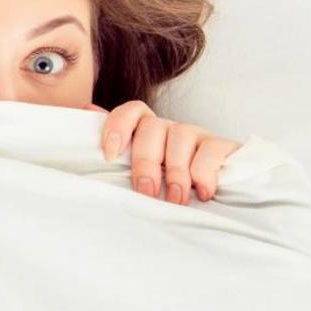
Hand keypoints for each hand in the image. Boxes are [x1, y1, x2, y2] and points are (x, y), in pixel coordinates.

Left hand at [98, 100, 240, 203]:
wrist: (223, 193)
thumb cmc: (169, 185)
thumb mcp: (141, 171)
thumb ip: (119, 147)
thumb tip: (87, 110)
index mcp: (147, 131)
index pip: (132, 111)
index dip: (118, 126)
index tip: (110, 155)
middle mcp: (170, 128)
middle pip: (151, 128)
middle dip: (145, 162)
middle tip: (146, 191)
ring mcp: (196, 134)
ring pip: (180, 137)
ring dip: (176, 173)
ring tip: (176, 200)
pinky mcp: (222, 146)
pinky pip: (209, 150)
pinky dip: (204, 174)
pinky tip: (203, 193)